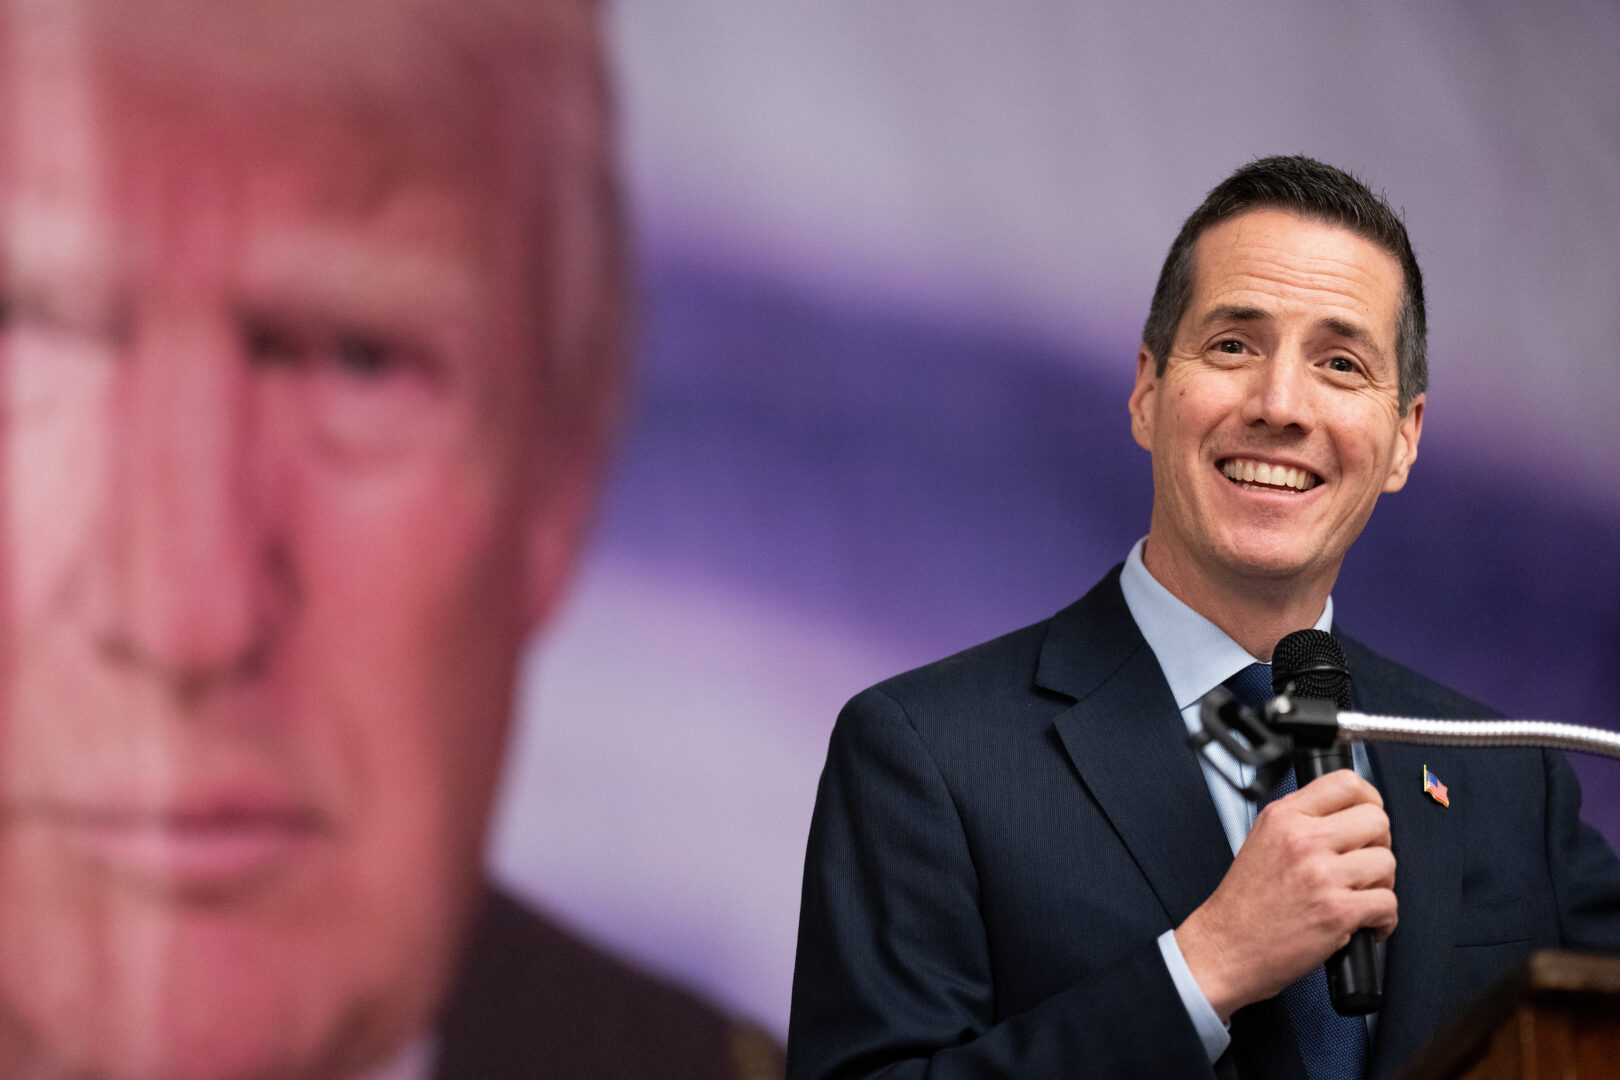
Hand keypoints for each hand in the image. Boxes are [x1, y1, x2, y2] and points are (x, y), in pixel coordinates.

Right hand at [1174, 769, 1395, 1021]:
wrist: (1225, 947)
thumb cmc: (1243, 903)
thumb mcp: (1262, 840)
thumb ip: (1301, 821)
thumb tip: (1349, 818)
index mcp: (1283, 816)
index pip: (1346, 783)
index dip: (1369, 799)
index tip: (1369, 816)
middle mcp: (1302, 839)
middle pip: (1376, 820)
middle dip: (1379, 844)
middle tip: (1365, 863)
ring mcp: (1320, 874)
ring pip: (1387, 862)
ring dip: (1382, 884)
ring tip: (1361, 897)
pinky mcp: (1336, 911)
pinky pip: (1388, 903)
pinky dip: (1384, 920)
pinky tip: (1366, 925)